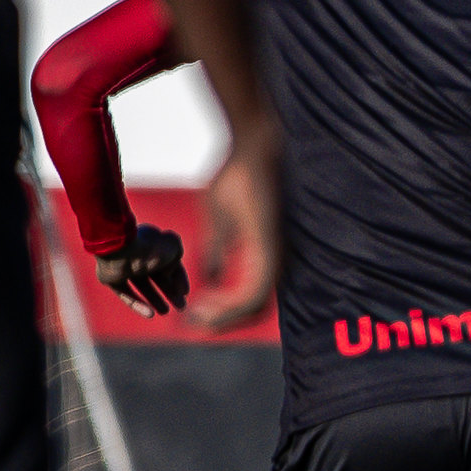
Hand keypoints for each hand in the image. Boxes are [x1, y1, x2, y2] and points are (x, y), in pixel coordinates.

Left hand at [95, 223, 189, 318]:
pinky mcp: (110, 278)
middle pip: (156, 277)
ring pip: (141, 286)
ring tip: (165, 312)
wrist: (121, 248)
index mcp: (152, 243)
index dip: (178, 278)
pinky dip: (137, 304)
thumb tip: (167, 274)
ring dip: (154, 299)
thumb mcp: (174, 246)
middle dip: (170, 292)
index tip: (185, 293)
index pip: (169, 263)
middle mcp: (138, 254)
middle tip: (181, 307)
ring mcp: (123, 266)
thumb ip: (177, 257)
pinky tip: (150, 314)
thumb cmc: (150, 246)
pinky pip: (125, 293)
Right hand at [192, 113, 283, 331]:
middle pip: (254, 307)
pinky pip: (255, 288)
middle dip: (223, 321)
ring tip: (198, 318)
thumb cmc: (236, 177)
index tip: (196, 317)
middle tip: (196, 324)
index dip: (224, 312)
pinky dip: (231, 302)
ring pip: (255, 303)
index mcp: (263, 254)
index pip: (248, 297)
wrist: (252, 147)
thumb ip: (216, 252)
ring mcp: (274, 253)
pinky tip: (207, 303)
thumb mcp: (218, 222)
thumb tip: (206, 281)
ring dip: (225, 316)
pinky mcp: (269, 246)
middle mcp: (273, 258)